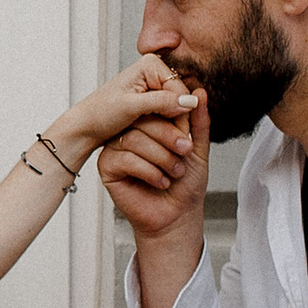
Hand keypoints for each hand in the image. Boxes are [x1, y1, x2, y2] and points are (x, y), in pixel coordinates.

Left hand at [51, 57, 198, 164]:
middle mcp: (154, 71)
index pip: (179, 90)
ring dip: (174, 126)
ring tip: (172, 146)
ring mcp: (153, 84)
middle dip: (179, 122)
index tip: (182, 137)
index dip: (183, 115)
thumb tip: (189, 101)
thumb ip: (160, 102)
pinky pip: (169, 113)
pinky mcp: (152, 98)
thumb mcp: (131, 107)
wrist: (86, 125)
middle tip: (180, 146)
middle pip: (180, 98)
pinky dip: (168, 127)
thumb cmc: (101, 113)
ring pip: (176, 108)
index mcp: (150, 64)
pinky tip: (163, 140)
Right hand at [93, 73, 209, 241]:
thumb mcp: (197, 148)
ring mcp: (116, 149)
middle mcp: (129, 133)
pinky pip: (125, 158)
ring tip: (174, 172)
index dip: (172, 120)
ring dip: (161, 157)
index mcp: (148, 125)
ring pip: (134, 139)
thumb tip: (200, 91)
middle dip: (168, 138)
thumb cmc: (185, 184)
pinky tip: (160, 181)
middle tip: (184, 153)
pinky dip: (148, 171)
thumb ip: (198, 121)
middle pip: (141, 120)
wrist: (177, 215)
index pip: (154, 108)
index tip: (188, 140)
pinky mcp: (107, 167)